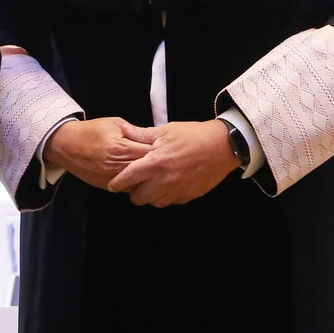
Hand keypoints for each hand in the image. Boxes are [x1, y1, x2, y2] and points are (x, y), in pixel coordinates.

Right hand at [43, 117, 155, 189]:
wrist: (66, 145)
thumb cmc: (90, 131)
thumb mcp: (113, 123)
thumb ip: (133, 131)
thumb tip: (150, 137)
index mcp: (122, 147)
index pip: (150, 152)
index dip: (161, 151)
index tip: (167, 148)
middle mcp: (118, 166)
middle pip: (148, 170)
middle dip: (157, 166)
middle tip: (166, 161)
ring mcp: (113, 178)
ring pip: (140, 183)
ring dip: (148, 177)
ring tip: (156, 171)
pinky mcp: (107, 186)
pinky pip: (129, 188)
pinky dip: (136, 183)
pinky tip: (140, 177)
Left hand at [107, 120, 238, 207]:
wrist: (222, 146)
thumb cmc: (192, 135)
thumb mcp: (165, 130)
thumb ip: (142, 134)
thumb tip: (123, 130)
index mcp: (155, 163)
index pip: (129, 178)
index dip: (118, 183)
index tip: (112, 186)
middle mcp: (164, 180)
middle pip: (140, 198)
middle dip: (133, 193)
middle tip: (134, 184)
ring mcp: (178, 190)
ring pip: (155, 203)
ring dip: (149, 196)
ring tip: (150, 185)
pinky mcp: (189, 195)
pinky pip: (171, 202)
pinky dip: (165, 197)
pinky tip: (166, 186)